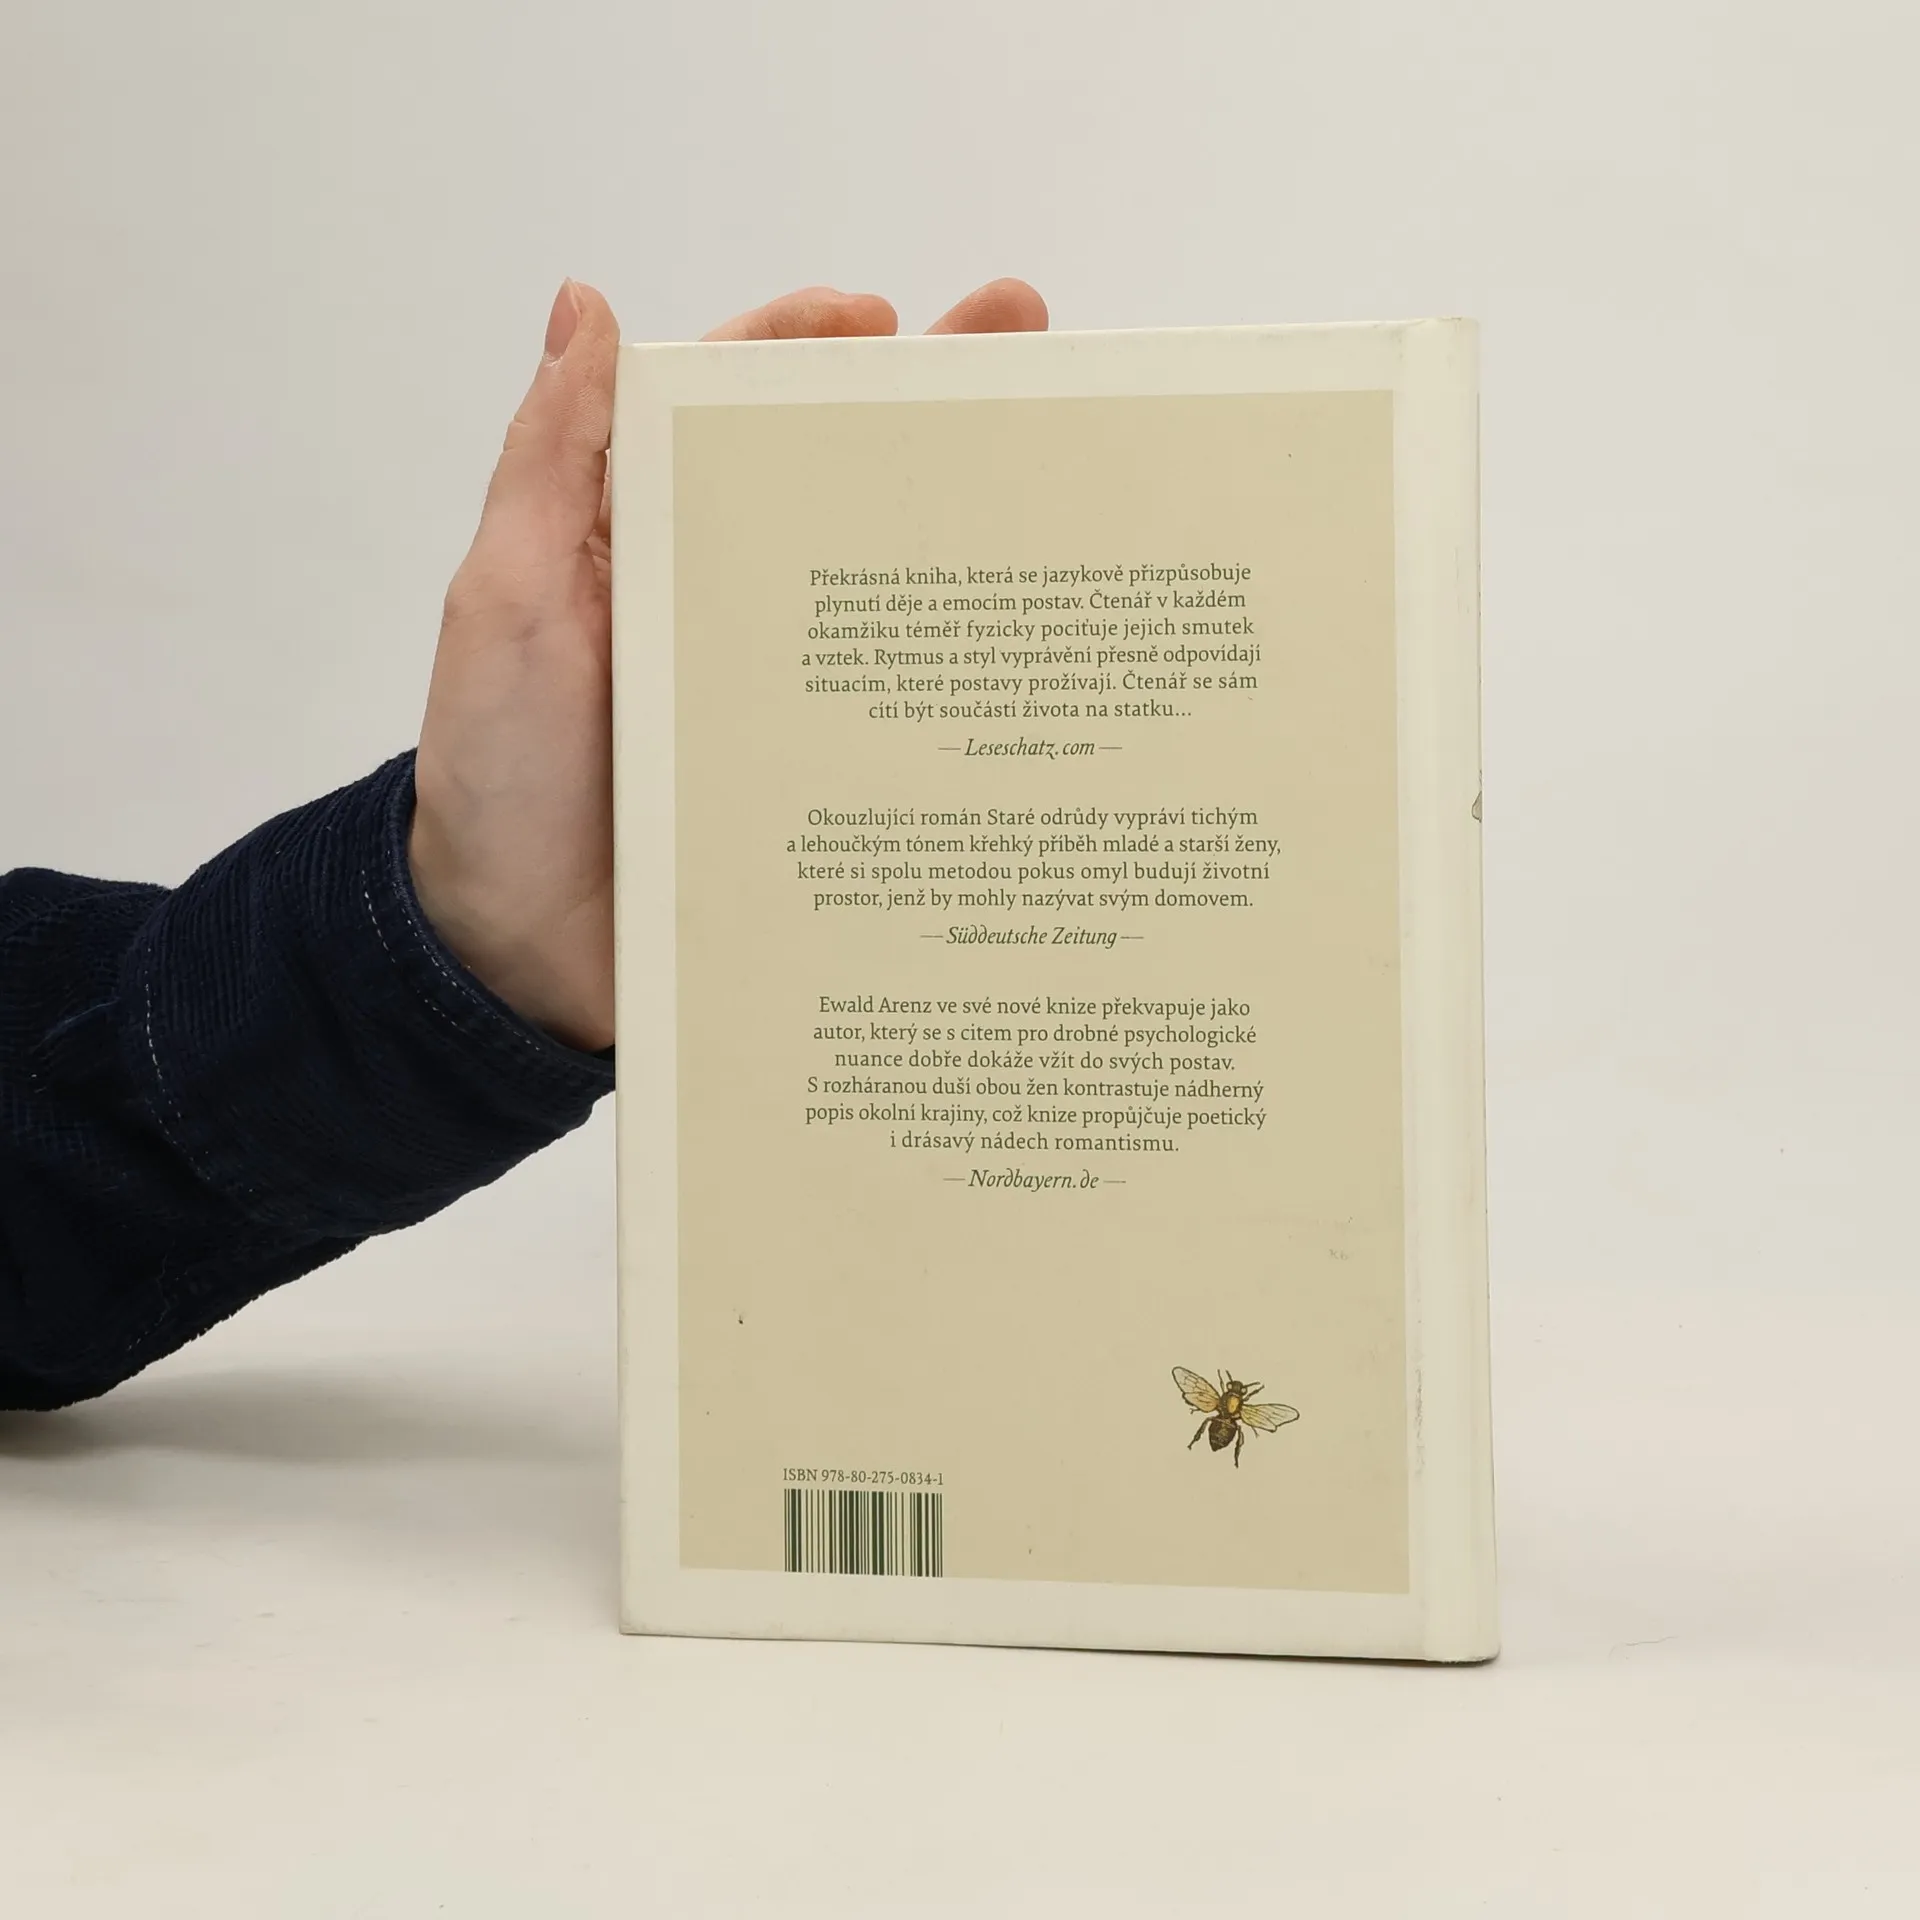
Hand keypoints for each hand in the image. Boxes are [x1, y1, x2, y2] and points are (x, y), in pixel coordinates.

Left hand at [408, 276, 1047, 1050]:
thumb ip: (549, 464)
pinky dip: (963, 678)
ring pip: (881, 586)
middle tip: (1025, 341)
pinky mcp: (811, 771)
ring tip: (1064, 482)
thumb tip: (584, 308)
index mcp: (639, 534)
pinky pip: (893, 708)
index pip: (726, 405)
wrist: (517, 957)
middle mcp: (718, 594)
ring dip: (967, 530)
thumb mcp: (506, 604)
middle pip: (829, 476)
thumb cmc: (495, 775)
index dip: (801, 346)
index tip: (880, 319)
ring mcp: (774, 685)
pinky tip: (1036, 658)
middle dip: (927, 407)